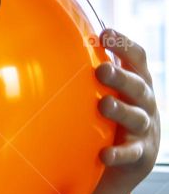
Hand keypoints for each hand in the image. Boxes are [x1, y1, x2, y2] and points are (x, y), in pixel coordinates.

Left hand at [94, 28, 160, 188]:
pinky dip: (118, 154)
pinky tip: (104, 153)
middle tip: (102, 70)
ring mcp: (144, 128)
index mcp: (137, 82)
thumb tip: (50, 45)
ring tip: (104, 105)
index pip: (137, 59)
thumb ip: (90, 73)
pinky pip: (130, 153)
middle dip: (121, 77)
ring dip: (120, 110)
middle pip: (138, 86)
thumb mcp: (106, 91)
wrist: (130, 159)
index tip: (105, 34)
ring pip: (137, 117)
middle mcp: (144, 102)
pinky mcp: (140, 154)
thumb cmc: (111, 114)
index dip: (125, 45)